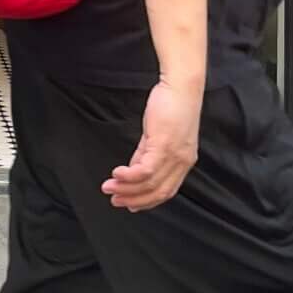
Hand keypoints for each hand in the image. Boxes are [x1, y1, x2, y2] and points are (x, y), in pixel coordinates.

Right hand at [103, 77, 201, 212]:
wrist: (181, 87)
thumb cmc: (172, 105)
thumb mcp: (158, 135)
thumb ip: (146, 154)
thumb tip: (133, 170)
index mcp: (183, 162)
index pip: (165, 191)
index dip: (147, 202)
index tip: (129, 205)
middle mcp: (182, 162)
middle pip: (158, 193)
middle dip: (134, 200)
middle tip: (115, 201)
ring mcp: (174, 155)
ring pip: (149, 184)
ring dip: (126, 189)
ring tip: (109, 188)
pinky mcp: (164, 145)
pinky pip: (144, 170)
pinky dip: (128, 176)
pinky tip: (116, 174)